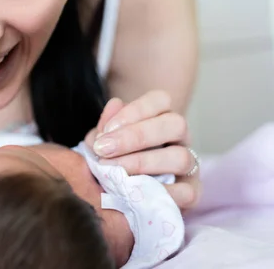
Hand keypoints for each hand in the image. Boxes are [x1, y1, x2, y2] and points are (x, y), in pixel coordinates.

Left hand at [85, 90, 200, 209]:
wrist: (120, 195)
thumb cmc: (112, 159)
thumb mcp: (103, 140)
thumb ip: (106, 124)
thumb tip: (114, 104)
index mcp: (161, 116)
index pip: (160, 100)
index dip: (134, 111)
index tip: (105, 131)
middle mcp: (180, 137)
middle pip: (175, 124)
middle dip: (136, 137)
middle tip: (103, 150)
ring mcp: (190, 164)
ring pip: (181, 157)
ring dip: (143, 164)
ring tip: (114, 173)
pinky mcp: (192, 192)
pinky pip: (186, 192)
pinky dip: (158, 193)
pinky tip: (134, 194)